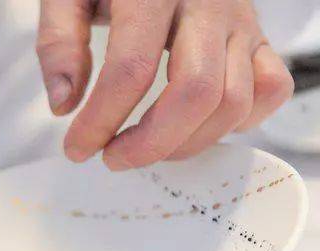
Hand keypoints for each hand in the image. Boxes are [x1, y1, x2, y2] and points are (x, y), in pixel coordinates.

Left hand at [37, 0, 293, 169]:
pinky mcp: (257, 35)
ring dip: (186, 142)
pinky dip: (239, 122)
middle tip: (113, 157)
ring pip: (234, 101)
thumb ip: (58, 42)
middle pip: (195, 93)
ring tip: (145, 146)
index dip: (100, 121)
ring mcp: (239, 21)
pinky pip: (271, 88)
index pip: (131, 70)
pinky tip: (195, 127)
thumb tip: (64, 106)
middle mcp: (206, 4)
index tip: (77, 149)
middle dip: (150, 143)